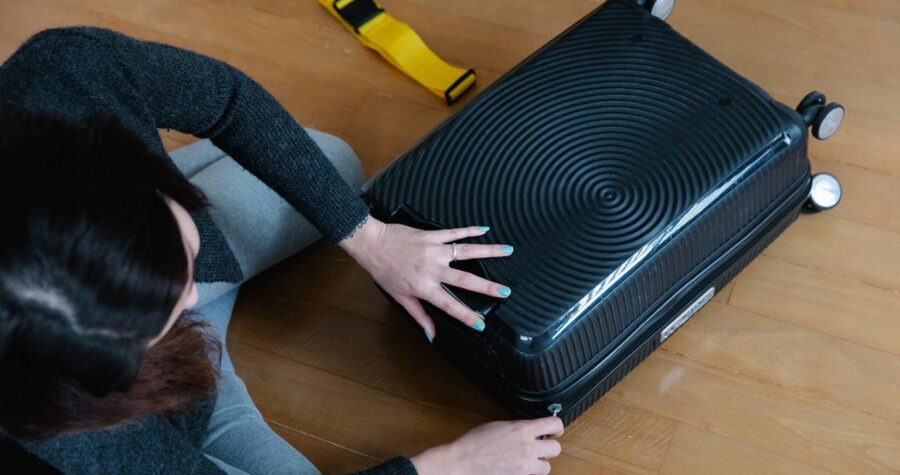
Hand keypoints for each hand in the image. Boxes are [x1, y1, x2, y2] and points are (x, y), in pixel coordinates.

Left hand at [338, 214, 513, 339]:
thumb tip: (431, 334)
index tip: (481, 324)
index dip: (465, 316)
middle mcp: (432, 269)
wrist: (371, 244)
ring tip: (508, 251)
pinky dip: (470, 230)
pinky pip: (454, 233)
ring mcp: (433, 250)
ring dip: (488, 251)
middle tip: (506, 291)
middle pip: (465, 279)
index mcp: (423, 287)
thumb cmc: (383, 272)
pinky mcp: (431, 235)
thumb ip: (419, 315)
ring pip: (466, 251)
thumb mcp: (399, 297)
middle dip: (487, 286)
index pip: (449, 305)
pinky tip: (485, 230)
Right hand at [410, 417, 564, 474]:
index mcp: (522, 430)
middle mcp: (527, 448)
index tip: (554, 430)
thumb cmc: (475, 443)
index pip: (554, 424)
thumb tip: (530, 430)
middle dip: (549, 447)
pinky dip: (528, 473)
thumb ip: (519, 428)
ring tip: (528, 459)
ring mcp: (524, 466)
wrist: (463, 462)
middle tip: (541, 445)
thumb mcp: (500, 426)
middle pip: (556, 448)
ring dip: (540, 463)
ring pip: (547, 467)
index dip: (557, 427)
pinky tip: (517, 468)